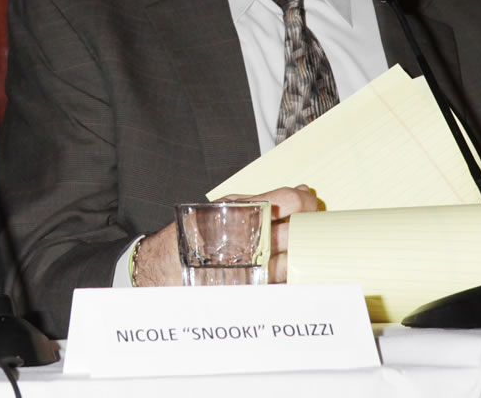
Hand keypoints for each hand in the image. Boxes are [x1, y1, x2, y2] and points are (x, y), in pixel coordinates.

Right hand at [132, 185, 318, 285]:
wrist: (167, 266)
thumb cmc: (196, 232)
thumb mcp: (225, 206)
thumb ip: (263, 200)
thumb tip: (302, 192)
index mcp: (242, 212)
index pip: (290, 202)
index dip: (307, 202)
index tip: (311, 204)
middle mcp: (249, 240)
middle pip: (297, 231)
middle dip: (310, 228)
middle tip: (313, 227)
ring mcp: (253, 268)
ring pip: (295, 261)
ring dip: (302, 254)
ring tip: (299, 249)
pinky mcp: (253, 290)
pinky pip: (284, 283)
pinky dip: (291, 275)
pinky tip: (288, 268)